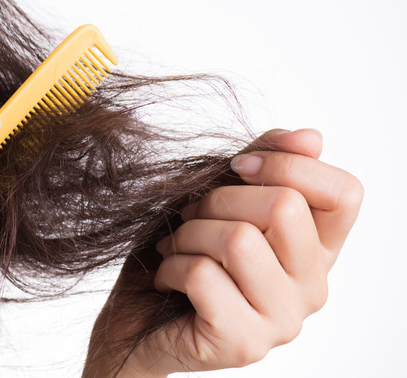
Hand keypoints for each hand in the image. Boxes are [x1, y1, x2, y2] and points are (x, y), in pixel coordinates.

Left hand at [87, 129, 362, 376]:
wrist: (135, 320)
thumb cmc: (179, 254)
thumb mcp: (221, 199)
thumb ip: (264, 165)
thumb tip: (310, 137)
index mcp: (317, 250)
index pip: (344, 193)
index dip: (289, 164)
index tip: (239, 166)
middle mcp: (313, 288)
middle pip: (285, 206)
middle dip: (219, 198)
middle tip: (190, 217)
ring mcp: (283, 321)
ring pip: (239, 239)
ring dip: (189, 233)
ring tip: (175, 248)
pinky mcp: (243, 343)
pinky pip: (202, 274)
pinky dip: (170, 266)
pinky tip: (167, 279)